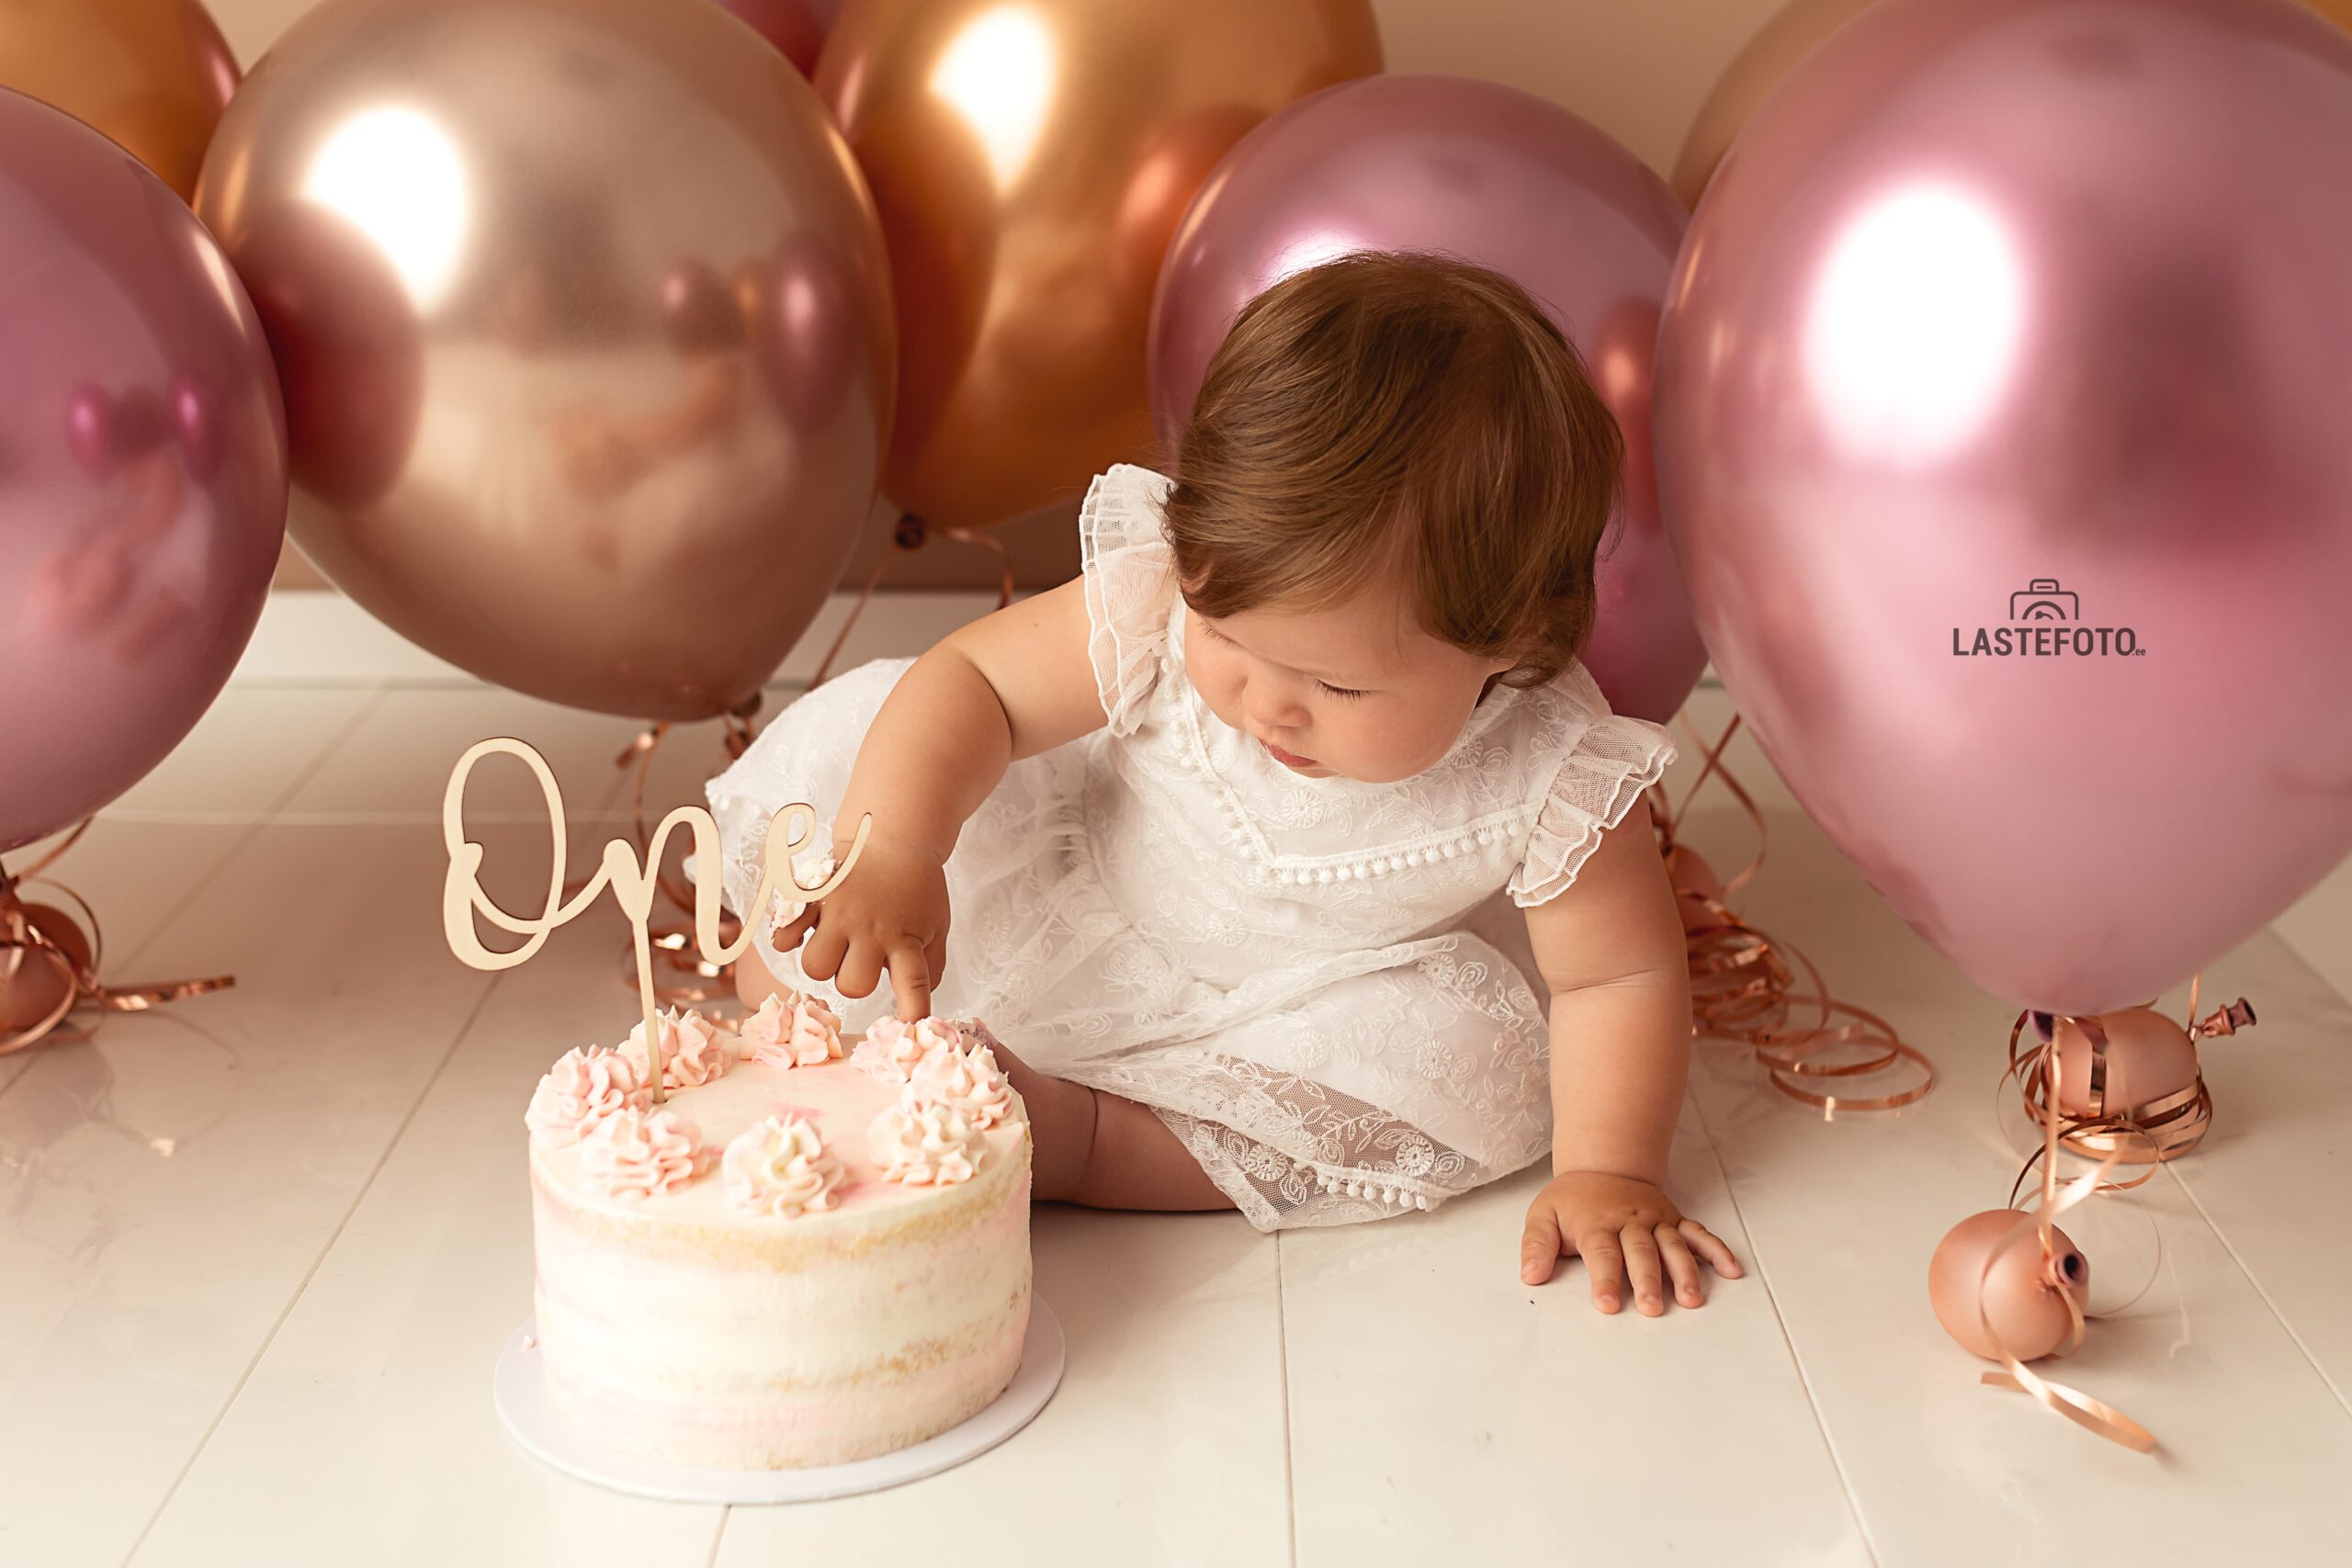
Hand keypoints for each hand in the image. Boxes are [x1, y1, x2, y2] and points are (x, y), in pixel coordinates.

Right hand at [774, 833, 948, 1019]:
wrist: (891, 836)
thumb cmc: (916, 887)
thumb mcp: (937, 924)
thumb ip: (930, 964)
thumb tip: (920, 1002)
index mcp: (906, 937)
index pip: (913, 983)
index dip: (912, 1010)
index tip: (911, 1028)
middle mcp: (871, 928)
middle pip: (850, 985)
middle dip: (854, 982)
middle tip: (860, 961)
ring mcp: (838, 912)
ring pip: (814, 966)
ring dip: (824, 963)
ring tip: (835, 945)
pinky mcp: (813, 897)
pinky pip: (785, 932)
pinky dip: (787, 939)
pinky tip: (801, 933)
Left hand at [1520, 1169, 1741, 1315]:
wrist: (1602, 1165)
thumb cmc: (1572, 1200)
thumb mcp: (1543, 1216)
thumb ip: (1536, 1246)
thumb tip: (1530, 1275)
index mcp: (1596, 1223)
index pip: (1601, 1254)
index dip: (1603, 1280)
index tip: (1607, 1304)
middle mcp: (1630, 1222)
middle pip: (1640, 1251)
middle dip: (1647, 1279)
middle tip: (1651, 1306)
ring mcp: (1656, 1221)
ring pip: (1672, 1245)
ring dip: (1684, 1271)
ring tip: (1691, 1298)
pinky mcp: (1674, 1220)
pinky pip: (1699, 1234)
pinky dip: (1717, 1251)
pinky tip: (1732, 1270)